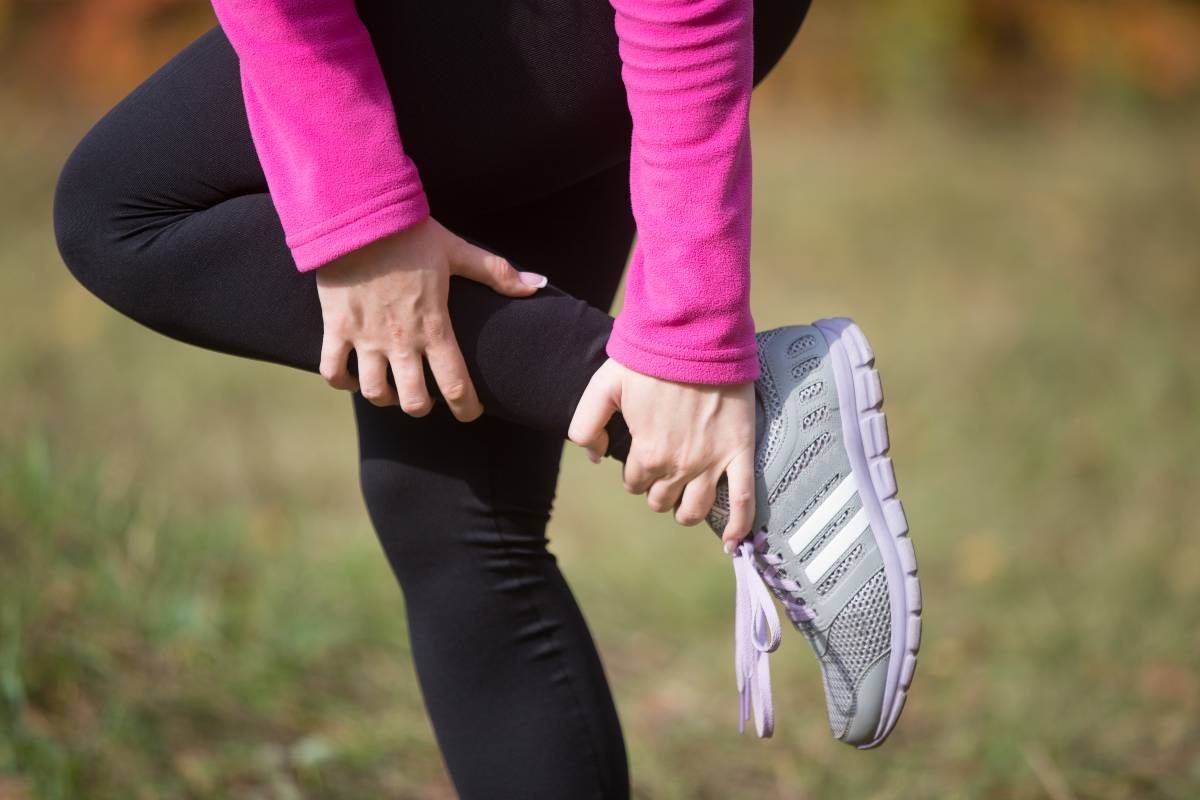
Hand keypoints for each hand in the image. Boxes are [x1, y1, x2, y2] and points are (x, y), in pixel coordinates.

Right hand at [315, 217, 546, 419]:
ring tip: (391, 391)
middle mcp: (401, 340)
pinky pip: (332, 369)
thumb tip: (538, 284)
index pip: (456, 384)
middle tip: (426, 400)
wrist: (358, 214)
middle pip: (413, 401)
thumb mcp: (457, 251)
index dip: (466, 407)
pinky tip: (352, 378)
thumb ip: (498, 272)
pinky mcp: (336, 327)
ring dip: (385, 398)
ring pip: (374, 392)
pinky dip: (341, 381)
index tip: (470, 412)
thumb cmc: (411, 233)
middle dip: (423, 407)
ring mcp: (366, 337)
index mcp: (435, 326)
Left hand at [568, 358, 756, 547]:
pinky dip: (739, 525)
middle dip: (658, 488)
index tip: (642, 453)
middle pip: (662, 500)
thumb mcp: (603, 386)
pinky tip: (734, 542)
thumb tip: (595, 458)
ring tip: (686, 496)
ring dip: (686, 509)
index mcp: (646, 452)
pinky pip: (743, 500)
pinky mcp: (740, 452)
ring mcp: (711, 462)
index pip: (634, 482)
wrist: (696, 336)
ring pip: (695, 510)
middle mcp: (678, 465)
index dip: (636, 471)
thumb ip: (586, 425)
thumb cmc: (648, 358)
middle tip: (664, 465)